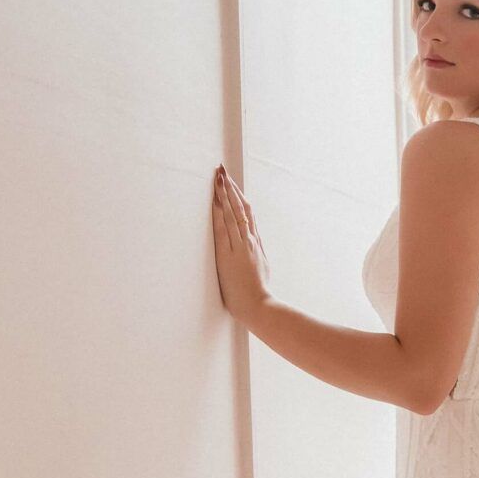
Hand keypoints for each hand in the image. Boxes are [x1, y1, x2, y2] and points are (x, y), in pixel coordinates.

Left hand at [211, 164, 270, 323]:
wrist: (259, 307)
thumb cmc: (258, 294)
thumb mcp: (262, 269)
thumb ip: (256, 255)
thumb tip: (254, 246)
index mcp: (256, 245)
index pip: (248, 215)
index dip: (240, 198)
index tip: (233, 185)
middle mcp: (249, 241)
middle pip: (241, 208)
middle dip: (231, 188)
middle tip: (223, 170)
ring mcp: (240, 246)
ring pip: (233, 212)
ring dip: (225, 193)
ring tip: (218, 176)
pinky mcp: (229, 253)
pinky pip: (224, 226)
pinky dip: (221, 210)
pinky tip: (216, 198)